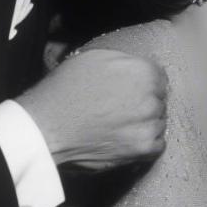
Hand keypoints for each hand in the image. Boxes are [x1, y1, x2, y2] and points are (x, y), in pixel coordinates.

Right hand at [18, 49, 166, 169]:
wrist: (47, 127)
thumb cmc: (65, 90)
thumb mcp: (94, 58)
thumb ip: (124, 62)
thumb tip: (135, 67)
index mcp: (143, 72)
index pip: (159, 77)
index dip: (145, 83)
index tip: (134, 91)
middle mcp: (150, 97)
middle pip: (159, 100)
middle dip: (146, 103)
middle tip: (124, 109)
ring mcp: (148, 124)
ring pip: (159, 122)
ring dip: (146, 123)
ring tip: (123, 126)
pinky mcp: (142, 148)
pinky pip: (158, 145)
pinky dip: (146, 144)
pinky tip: (128, 140)